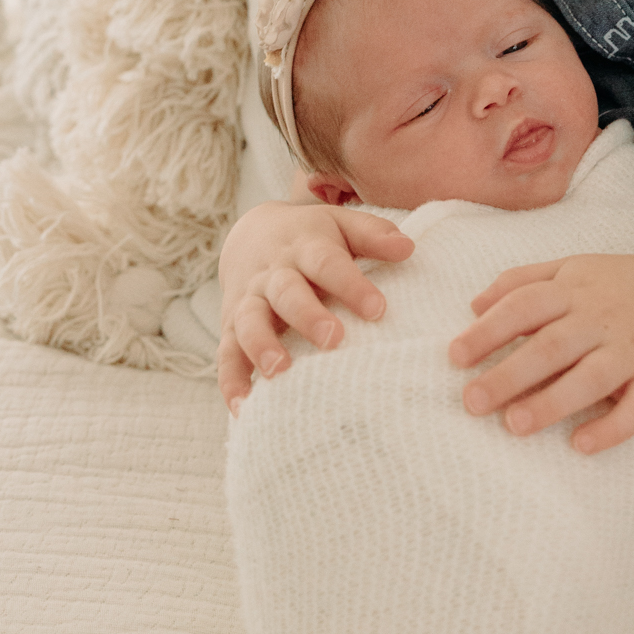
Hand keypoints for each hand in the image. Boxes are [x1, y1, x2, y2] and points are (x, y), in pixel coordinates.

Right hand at [217, 198, 412, 412]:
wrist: (251, 235)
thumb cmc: (311, 237)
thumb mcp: (341, 225)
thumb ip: (373, 235)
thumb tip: (407, 248)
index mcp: (304, 248)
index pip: (327, 263)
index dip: (351, 285)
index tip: (378, 309)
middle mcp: (273, 274)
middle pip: (287, 292)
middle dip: (307, 315)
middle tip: (334, 338)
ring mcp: (249, 301)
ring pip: (250, 322)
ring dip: (262, 346)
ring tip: (281, 371)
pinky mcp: (230, 327)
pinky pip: (226, 355)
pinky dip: (231, 381)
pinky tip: (243, 408)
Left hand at [448, 249, 633, 454]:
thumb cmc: (616, 285)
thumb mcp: (570, 268)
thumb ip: (522, 281)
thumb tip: (473, 305)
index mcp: (574, 290)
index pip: (525, 306)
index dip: (489, 330)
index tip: (455, 356)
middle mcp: (601, 319)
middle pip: (552, 346)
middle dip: (509, 374)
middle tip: (472, 401)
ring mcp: (633, 350)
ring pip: (591, 378)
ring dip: (552, 402)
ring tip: (513, 425)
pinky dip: (611, 427)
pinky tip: (581, 445)